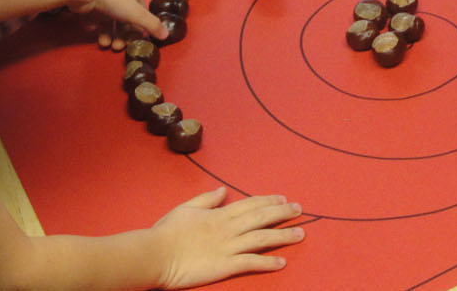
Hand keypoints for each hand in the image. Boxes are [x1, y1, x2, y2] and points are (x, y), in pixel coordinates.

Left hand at [64, 0, 163, 49]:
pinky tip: (93, 31)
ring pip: (109, 23)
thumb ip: (152, 25)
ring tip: (105, 43)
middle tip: (117, 47)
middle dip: (122, 37)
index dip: (139, 31)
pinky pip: (95, 20)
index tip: (134, 44)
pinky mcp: (90, 5)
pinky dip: (96, 28)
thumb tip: (166, 35)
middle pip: (124, 22)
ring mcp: (104, 1)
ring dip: (109, 36)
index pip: (141, 16)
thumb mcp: (136, 14)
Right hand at [151, 187, 304, 287]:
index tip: (283, 198)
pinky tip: (282, 262)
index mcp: (219, 214)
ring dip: (283, 236)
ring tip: (301, 234)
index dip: (268, 201)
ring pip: (262, 238)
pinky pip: (251, 263)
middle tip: (300, 210)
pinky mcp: (225, 265)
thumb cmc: (166, 232)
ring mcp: (228, 247)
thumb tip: (224, 190)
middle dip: (282, 213)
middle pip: (261, 218)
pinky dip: (267, 262)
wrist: (156, 254)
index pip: (249, 204)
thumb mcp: (186, 208)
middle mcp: (228, 228)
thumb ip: (207, 199)